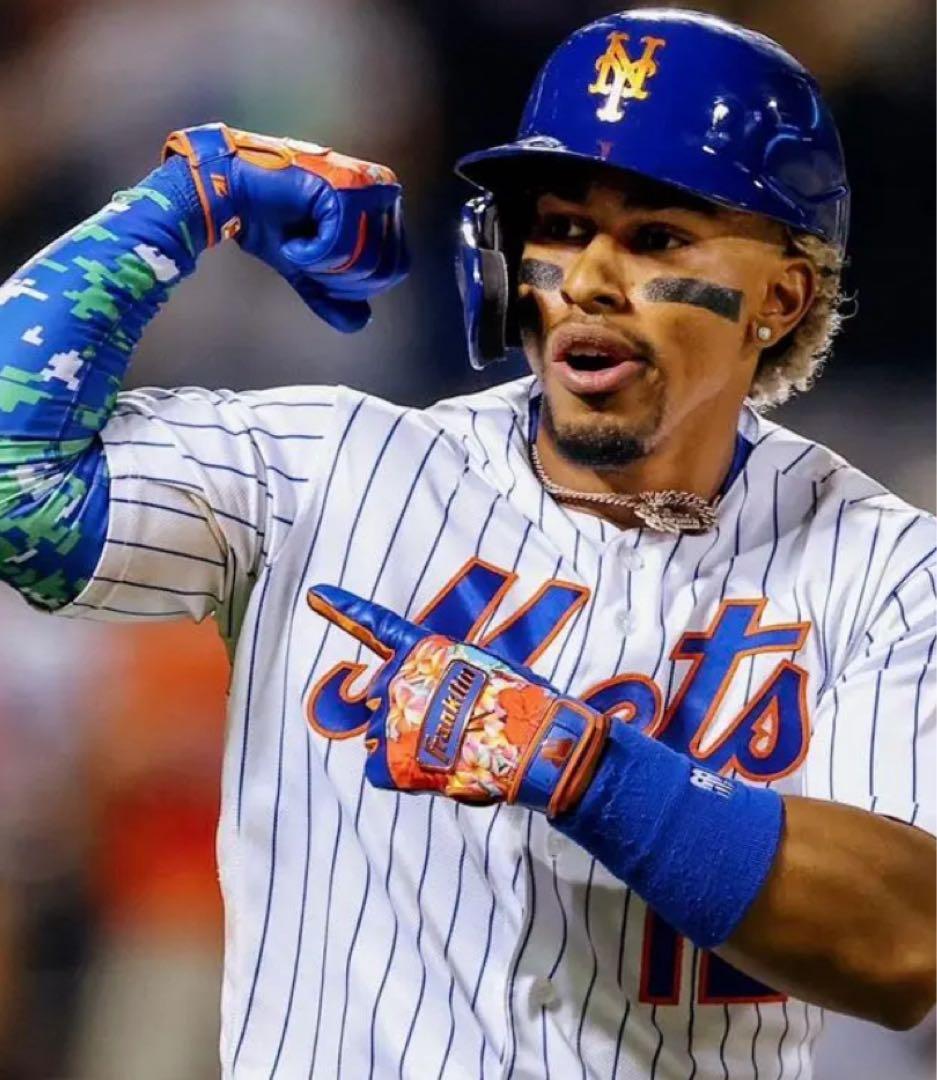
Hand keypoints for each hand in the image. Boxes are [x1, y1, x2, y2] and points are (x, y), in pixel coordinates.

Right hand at [163, 123, 407, 331]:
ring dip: (323, 267)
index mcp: (385, 208)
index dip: (356, 285)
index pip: (396, 268)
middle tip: (307, 259)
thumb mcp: (308, 271)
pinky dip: (311, 255)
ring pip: (366, 260)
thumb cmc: (269, 221)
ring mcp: (367, 185)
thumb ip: (335, 298)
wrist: (231, 191)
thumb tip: (361, 322)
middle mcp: (385, 190)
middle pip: (384, 269)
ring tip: (299, 245)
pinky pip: (342, 247)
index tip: (320, 270)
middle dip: (339, 279)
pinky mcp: (344, 187)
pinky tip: (292, 239)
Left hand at [307, 585, 608, 816]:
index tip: (314, 594)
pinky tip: (433, 775)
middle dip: (404, 714)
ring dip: (407, 747)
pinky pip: (380, 770)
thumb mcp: (486, 669)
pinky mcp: (387, 758)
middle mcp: (402, 678)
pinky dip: (402, 777)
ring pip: (382, 736)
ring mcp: (391, 717)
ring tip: (450, 754)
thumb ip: (447, 674)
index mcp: (428, 651)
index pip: (379, 626)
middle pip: (383, 696)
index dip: (344, 609)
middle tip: (445, 731)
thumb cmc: (523, 708)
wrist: (534, 745)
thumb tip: (435, 700)